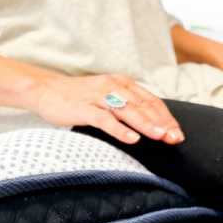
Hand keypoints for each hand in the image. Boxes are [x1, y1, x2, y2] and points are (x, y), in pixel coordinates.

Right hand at [29, 74, 183, 144]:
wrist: (45, 89)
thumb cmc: (77, 97)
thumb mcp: (106, 95)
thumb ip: (125, 104)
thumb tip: (148, 121)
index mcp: (121, 83)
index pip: (151, 101)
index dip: (166, 117)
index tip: (177, 133)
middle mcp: (113, 87)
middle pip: (143, 106)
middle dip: (161, 123)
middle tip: (175, 138)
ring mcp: (98, 97)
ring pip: (128, 111)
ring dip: (146, 125)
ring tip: (160, 136)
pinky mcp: (84, 108)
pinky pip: (105, 120)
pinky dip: (120, 129)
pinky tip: (132, 138)